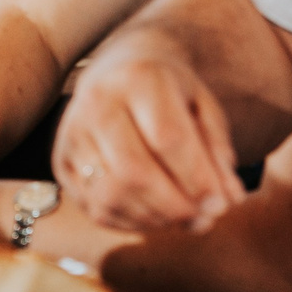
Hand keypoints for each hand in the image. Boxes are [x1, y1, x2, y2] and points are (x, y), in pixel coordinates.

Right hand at [53, 41, 245, 233]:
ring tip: (183, 220)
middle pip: (134, 171)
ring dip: (153, 219)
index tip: (223, 204)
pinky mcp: (61, 160)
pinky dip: (130, 222)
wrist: (120, 68)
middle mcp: (96, 102)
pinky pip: (95, 206)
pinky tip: (155, 217)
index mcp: (138, 78)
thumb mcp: (203, 106)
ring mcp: (72, 132)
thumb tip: (229, 200)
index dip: (197, 179)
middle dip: (175, 207)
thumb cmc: (170, 91)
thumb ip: (218, 150)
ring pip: (111, 195)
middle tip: (204, 219)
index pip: (167, 139)